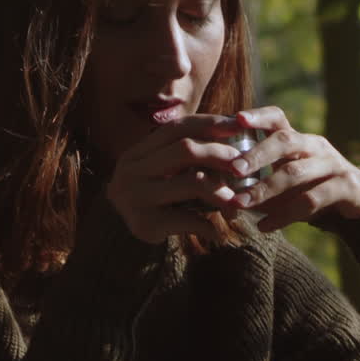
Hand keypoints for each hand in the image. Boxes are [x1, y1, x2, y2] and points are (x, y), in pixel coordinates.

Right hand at [106, 114, 247, 243]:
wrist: (117, 237)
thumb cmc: (151, 198)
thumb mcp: (159, 171)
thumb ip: (184, 154)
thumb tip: (233, 131)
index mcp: (137, 152)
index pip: (177, 128)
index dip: (210, 123)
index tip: (240, 125)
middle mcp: (132, 171)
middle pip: (186, 149)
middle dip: (220, 154)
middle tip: (242, 166)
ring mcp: (136, 196)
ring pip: (192, 182)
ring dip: (221, 192)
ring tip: (236, 204)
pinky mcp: (145, 223)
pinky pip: (188, 218)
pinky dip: (208, 225)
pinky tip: (217, 233)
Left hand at [220, 106, 359, 232]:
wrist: (358, 200)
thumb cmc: (309, 187)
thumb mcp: (284, 178)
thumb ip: (255, 180)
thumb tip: (212, 189)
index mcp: (297, 139)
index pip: (277, 118)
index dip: (258, 116)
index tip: (236, 119)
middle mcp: (314, 146)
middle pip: (285, 141)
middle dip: (257, 155)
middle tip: (233, 169)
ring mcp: (331, 164)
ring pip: (295, 172)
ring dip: (264, 189)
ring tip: (239, 203)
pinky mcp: (345, 187)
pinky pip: (311, 200)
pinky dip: (285, 215)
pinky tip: (264, 226)